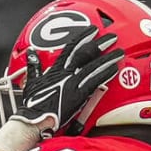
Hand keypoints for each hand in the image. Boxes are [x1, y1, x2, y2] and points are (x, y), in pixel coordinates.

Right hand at [9, 27, 124, 131]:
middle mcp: (66, 74)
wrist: (35, 120)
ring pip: (93, 67)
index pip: (71, 47)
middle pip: (85, 54)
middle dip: (100, 44)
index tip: (93, 30)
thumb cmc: (32, 105)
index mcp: (56, 69)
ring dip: (108, 59)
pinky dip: (105, 75)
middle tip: (111, 37)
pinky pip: (94, 83)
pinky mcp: (78, 96)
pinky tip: (114, 69)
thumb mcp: (31, 82)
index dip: (83, 37)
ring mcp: (73, 84)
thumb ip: (34, 67)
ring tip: (118, 53)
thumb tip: (31, 54)